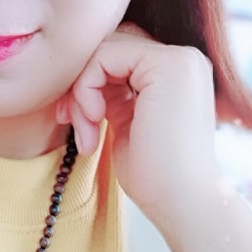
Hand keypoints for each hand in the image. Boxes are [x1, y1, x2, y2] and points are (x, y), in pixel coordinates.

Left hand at [55, 23, 220, 221]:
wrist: (181, 204)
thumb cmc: (151, 173)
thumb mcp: (124, 118)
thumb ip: (110, 88)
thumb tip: (75, 65)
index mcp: (173, 71)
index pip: (112, 53)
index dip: (84, 80)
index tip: (71, 118)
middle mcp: (181, 58)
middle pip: (105, 48)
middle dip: (77, 84)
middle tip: (70, 121)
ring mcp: (178, 59)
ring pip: (101, 51)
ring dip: (79, 92)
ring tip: (84, 130)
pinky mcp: (169, 65)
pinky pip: (104, 56)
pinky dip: (86, 88)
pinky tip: (93, 120)